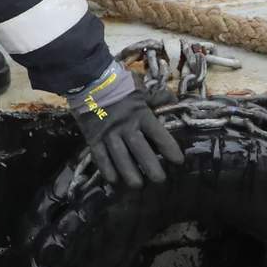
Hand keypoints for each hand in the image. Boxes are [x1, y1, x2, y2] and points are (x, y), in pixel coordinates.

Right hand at [71, 63, 182, 189]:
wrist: (88, 81)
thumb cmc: (118, 85)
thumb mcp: (140, 88)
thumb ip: (157, 97)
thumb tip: (174, 100)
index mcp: (140, 114)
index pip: (158, 133)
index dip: (169, 148)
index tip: (178, 161)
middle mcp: (126, 126)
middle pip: (140, 150)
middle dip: (151, 167)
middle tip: (160, 180)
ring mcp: (108, 134)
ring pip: (120, 158)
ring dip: (129, 173)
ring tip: (138, 185)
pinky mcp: (93, 138)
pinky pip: (100, 157)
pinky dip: (107, 170)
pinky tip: (114, 181)